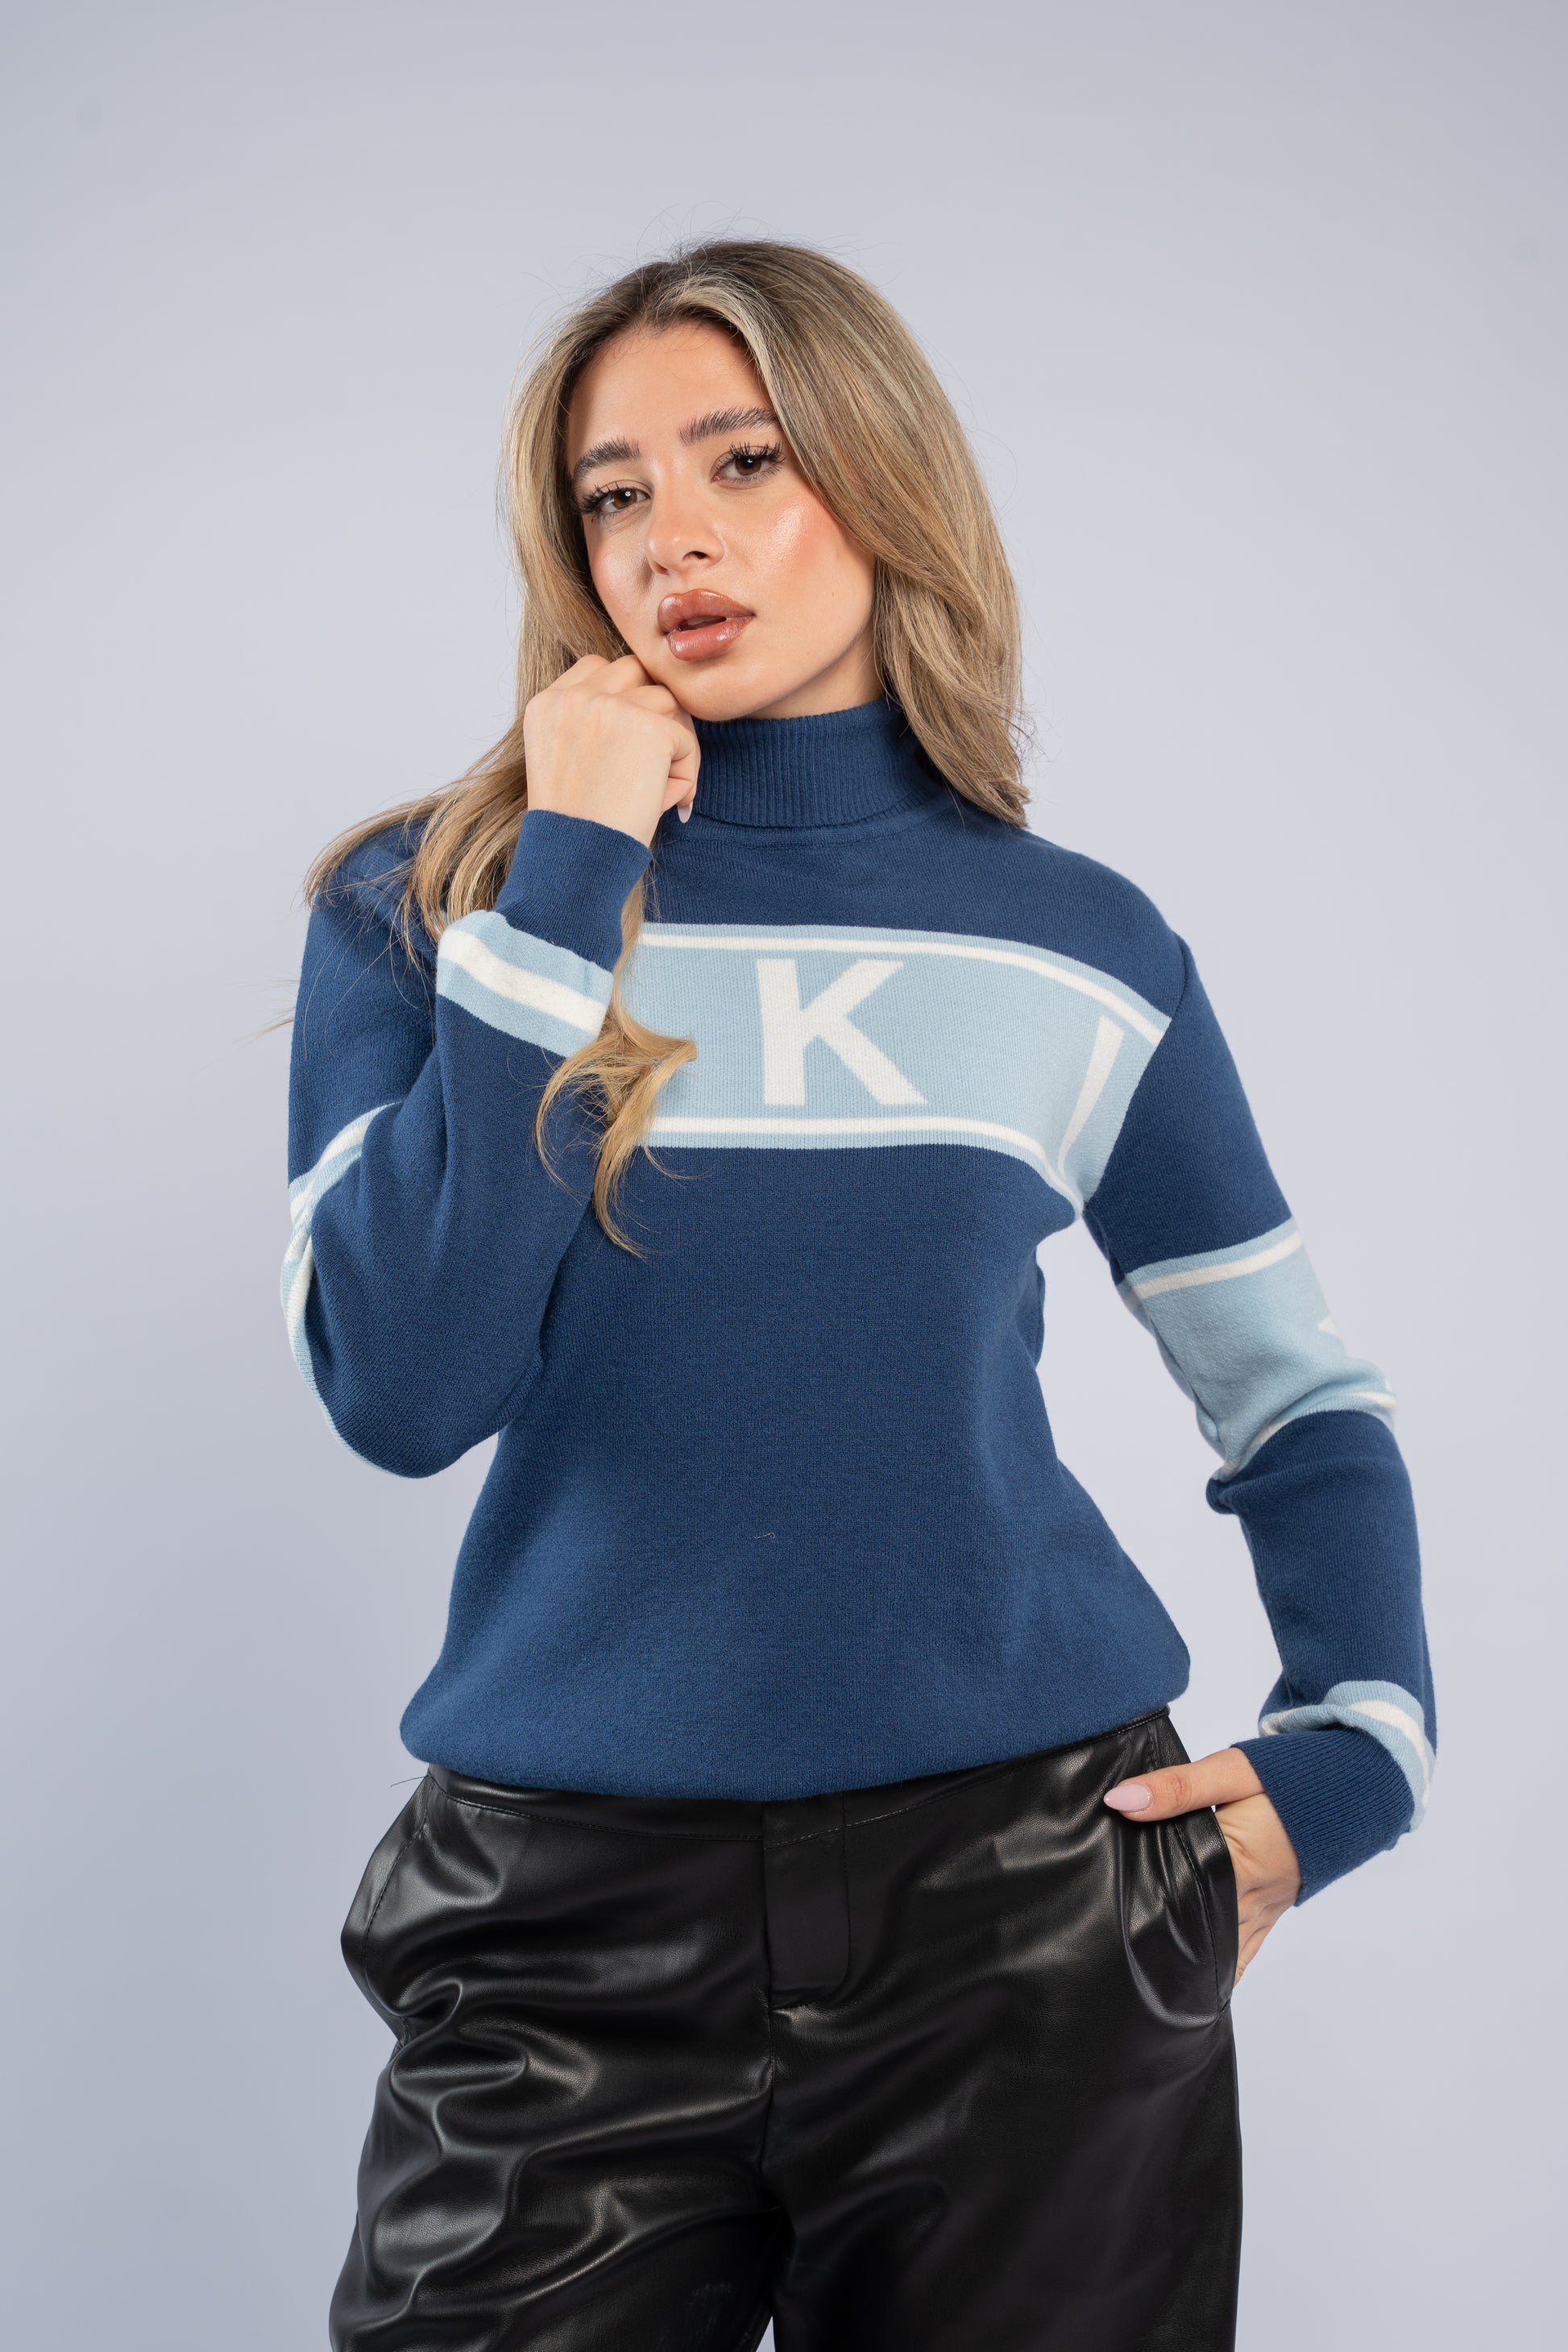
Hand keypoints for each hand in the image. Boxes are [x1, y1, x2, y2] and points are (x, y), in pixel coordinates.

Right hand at [522, 654, 699, 847]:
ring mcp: (609, 707)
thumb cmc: (577, 828)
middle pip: (636, 671)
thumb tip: (658, 710)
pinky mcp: (647, 727)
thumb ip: (596, 727)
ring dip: (674, 742)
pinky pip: (685, 738)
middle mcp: (573, 697)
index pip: (598, 669)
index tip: (631, 744)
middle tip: (660, 758)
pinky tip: (668, 804)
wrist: (576, 860)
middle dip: (655, 709)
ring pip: (667, 701)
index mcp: (547, 704)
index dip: (625, 700)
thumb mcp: (569, 764)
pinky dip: (686, 772)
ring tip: (663, 789)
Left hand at [1105, 1746, 1301, 1983]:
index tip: (1108, 1927)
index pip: (1181, 1897)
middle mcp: (1254, 1898)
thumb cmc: (1286, 1776)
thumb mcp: (1228, 1771)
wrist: (1347, 1785)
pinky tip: (1192, 1981)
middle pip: (1199, 1933)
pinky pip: (1243, 1951)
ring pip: (1222, 1952)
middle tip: (1116, 1963)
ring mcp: (1266, 1910)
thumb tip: (1119, 1801)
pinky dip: (1220, 1965)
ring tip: (1145, 1981)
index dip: (1145, 1909)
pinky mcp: (1272, 1911)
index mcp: (1240, 1864)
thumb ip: (1175, 1788)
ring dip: (1190, 1961)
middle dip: (1161, 1947)